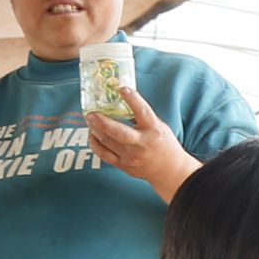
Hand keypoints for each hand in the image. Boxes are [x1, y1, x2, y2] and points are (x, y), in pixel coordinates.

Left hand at [87, 85, 201, 198]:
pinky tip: (93, 135)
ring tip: (90, 121)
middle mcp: (142, 143)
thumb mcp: (158, 125)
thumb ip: (141, 116)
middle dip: (102, 122)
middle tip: (91, 113)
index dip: (132, 99)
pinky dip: (95, 144)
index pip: (142, 111)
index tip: (122, 89)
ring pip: (107, 142)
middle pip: (119, 132)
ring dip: (96, 130)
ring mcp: (132, 156)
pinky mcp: (124, 165)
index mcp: (153, 129)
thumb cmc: (162, 143)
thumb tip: (120, 100)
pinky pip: (104, 155)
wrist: (168, 170)